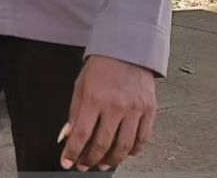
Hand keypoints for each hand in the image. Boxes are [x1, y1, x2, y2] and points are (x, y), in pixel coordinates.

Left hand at [61, 55, 156, 170]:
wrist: (127, 50)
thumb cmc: (101, 67)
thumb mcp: (80, 86)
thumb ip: (75, 112)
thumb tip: (68, 135)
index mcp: (95, 98)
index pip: (82, 133)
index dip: (73, 151)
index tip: (67, 162)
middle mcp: (116, 106)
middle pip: (103, 144)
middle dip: (91, 159)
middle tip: (84, 165)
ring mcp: (135, 109)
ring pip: (124, 146)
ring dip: (112, 160)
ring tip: (103, 164)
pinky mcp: (149, 110)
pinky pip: (142, 139)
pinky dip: (133, 151)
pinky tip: (124, 154)